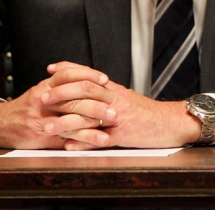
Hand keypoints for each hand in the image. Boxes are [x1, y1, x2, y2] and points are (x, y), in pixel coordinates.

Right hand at [0, 63, 115, 148]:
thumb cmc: (26, 107)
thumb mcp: (42, 89)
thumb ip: (62, 84)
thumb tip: (89, 79)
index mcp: (46, 86)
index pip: (70, 74)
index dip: (89, 75)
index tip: (105, 80)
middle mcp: (44, 100)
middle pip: (74, 98)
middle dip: (97, 103)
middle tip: (114, 108)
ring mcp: (43, 119)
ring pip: (72, 119)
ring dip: (93, 123)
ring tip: (110, 126)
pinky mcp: (42, 136)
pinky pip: (66, 137)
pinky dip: (83, 139)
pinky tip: (96, 140)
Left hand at [42, 61, 214, 149]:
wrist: (173, 123)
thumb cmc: (149, 114)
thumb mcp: (128, 99)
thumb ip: (108, 96)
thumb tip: (89, 91)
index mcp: (115, 89)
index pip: (89, 74)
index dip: (69, 69)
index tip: (50, 69)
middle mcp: (116, 99)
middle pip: (86, 89)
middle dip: (61, 93)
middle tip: (42, 97)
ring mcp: (120, 116)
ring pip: (89, 115)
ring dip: (65, 121)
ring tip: (47, 127)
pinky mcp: (124, 134)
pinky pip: (100, 138)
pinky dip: (83, 142)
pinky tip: (68, 146)